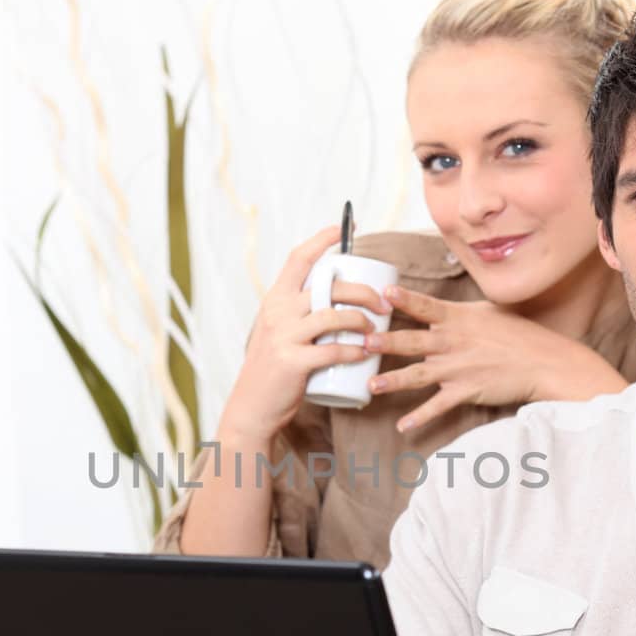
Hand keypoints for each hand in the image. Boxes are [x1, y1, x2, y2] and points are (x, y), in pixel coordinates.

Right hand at [216, 227, 392, 444]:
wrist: (251, 408)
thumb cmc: (273, 370)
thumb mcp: (277, 332)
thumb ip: (298, 314)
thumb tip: (335, 298)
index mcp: (275, 300)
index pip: (299, 258)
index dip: (324, 239)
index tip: (349, 228)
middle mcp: (277, 312)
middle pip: (328, 287)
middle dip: (363, 292)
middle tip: (384, 305)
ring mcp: (283, 337)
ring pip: (333, 316)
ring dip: (361, 321)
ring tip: (376, 331)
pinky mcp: (292, 362)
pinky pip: (331, 351)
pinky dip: (353, 351)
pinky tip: (365, 354)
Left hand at [363, 287, 625, 432]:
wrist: (543, 361)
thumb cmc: (517, 334)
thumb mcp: (486, 313)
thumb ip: (458, 313)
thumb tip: (436, 307)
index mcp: (458, 318)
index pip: (425, 306)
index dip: (403, 299)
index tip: (382, 293)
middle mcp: (453, 342)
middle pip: (412, 341)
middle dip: (386, 342)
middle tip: (363, 342)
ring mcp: (458, 368)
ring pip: (418, 375)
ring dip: (393, 381)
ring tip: (370, 386)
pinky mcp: (465, 390)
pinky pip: (438, 406)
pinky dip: (420, 417)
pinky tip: (402, 426)